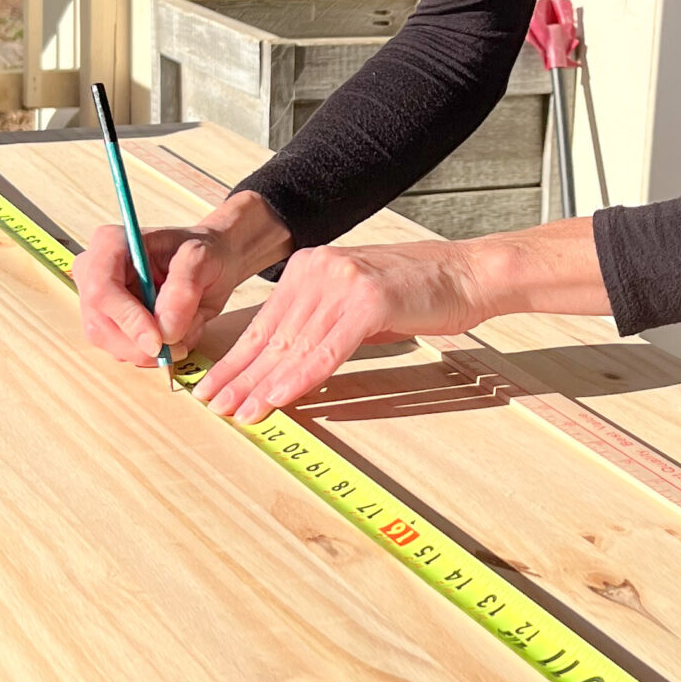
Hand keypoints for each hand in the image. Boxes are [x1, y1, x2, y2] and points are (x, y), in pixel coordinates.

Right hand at [74, 190, 289, 366]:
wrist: (208, 264)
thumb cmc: (204, 253)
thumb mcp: (203, 260)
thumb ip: (184, 288)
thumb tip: (165, 329)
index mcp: (111, 243)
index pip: (101, 289)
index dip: (127, 319)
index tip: (158, 341)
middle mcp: (94, 272)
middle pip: (99, 325)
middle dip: (141, 345)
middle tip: (179, 346)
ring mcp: (97, 302)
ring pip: (111, 346)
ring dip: (153, 351)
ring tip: (185, 327)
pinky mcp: (108, 325)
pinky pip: (124, 354)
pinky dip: (154, 354)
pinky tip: (174, 334)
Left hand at [194, 242, 485, 421]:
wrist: (467, 274)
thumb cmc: (417, 294)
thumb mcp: (356, 307)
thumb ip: (321, 329)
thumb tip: (287, 369)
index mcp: (309, 269)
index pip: (264, 324)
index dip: (236, 361)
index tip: (213, 389)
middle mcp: (319, 270)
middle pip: (271, 336)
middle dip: (239, 377)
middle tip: (213, 408)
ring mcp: (343, 284)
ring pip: (294, 346)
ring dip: (263, 386)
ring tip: (240, 413)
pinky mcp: (369, 301)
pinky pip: (327, 349)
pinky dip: (301, 378)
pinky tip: (279, 397)